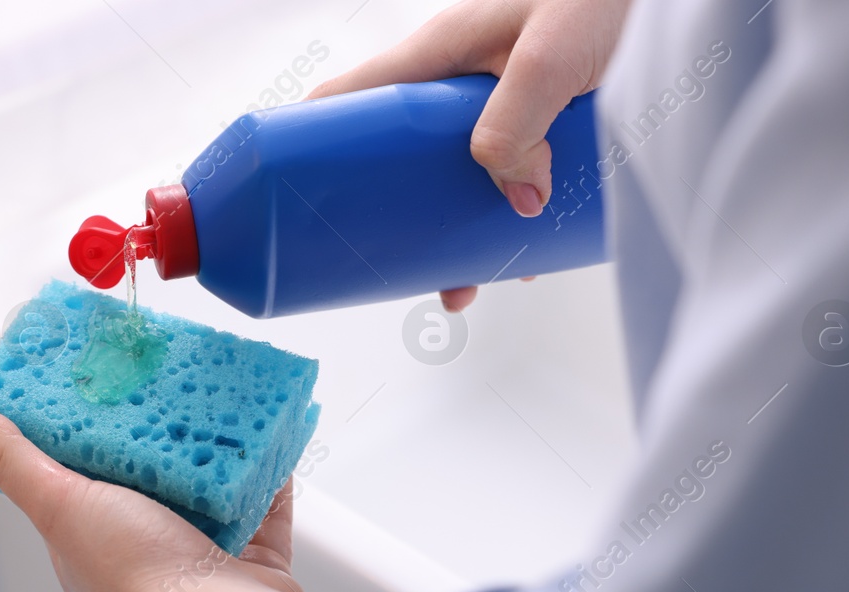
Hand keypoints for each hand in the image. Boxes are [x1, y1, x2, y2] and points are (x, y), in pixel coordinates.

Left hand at [0, 396, 301, 591]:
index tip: (92, 382)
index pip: (73, 479)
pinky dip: (265, 468)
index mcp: (87, 547)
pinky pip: (262, 501)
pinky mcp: (254, 558)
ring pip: (206, 487)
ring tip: (211, 396)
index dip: (78, 431)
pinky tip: (264, 431)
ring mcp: (200, 557)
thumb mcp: (57, 500)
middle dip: (154, 432)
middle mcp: (142, 553)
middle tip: (158, 377)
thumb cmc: (137, 574)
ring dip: (211, 445)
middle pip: (144, 478)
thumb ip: (7, 454)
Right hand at [309, 0, 630, 309]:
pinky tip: (528, 255)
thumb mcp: (550, 56)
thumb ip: (518, 125)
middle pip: (406, 155)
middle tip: (392, 267)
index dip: (315, 144)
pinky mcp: (546, 121)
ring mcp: (504, 102)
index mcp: (443, 52)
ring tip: (463, 284)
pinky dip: (515, 217)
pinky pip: (516, 174)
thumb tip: (515, 202)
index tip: (298, 197)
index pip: (353, 98)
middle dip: (398, 214)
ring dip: (461, 228)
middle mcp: (465, 80)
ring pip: (463, 175)